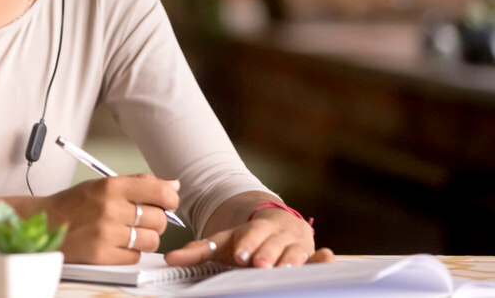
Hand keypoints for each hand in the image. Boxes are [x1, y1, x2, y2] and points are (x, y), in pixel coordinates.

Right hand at [41, 174, 179, 264]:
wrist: (42, 223)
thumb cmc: (72, 204)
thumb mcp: (102, 184)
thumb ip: (139, 183)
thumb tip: (173, 185)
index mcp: (111, 186)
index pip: (159, 191)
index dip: (170, 199)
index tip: (168, 203)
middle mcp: (110, 208)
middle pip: (159, 219)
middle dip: (155, 221)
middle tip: (141, 220)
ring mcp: (106, 233)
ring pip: (151, 240)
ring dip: (144, 239)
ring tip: (129, 234)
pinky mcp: (101, 255)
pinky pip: (135, 257)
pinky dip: (130, 253)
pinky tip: (116, 244)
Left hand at [165, 208, 333, 268]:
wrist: (277, 226)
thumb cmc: (247, 241)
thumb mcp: (223, 243)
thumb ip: (198, 251)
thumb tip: (169, 259)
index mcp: (255, 230)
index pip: (251, 235)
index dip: (248, 243)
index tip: (241, 255)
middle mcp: (277, 235)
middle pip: (273, 245)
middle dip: (267, 255)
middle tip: (260, 265)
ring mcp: (296, 245)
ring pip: (295, 252)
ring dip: (292, 260)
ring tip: (285, 270)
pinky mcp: (311, 255)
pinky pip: (319, 258)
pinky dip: (323, 259)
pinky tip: (327, 257)